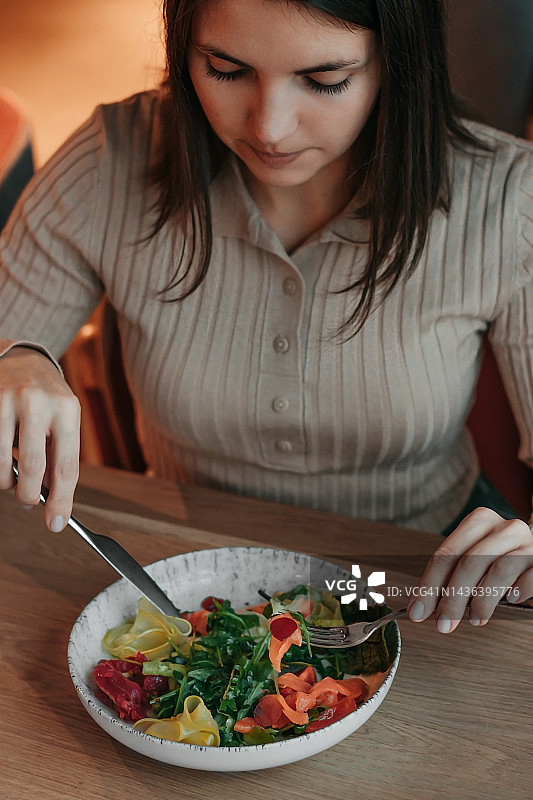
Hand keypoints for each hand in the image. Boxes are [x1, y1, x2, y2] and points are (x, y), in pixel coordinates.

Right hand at [0, 347, 79, 531]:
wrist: (20, 358)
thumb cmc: (46, 398)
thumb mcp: (63, 420)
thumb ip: (59, 456)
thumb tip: (52, 497)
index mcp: (67, 410)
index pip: (67, 466)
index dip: (61, 500)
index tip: (56, 524)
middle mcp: (38, 403)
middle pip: (32, 468)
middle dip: (27, 495)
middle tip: (26, 503)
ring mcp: (7, 401)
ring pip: (1, 463)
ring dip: (6, 479)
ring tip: (11, 474)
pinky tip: (3, 453)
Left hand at [406, 507, 532, 631]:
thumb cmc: (500, 557)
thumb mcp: (474, 558)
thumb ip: (451, 576)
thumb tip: (423, 606)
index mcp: (478, 522)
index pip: (446, 554)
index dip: (429, 585)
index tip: (417, 611)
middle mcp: (503, 528)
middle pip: (469, 562)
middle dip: (452, 598)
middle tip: (443, 623)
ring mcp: (526, 543)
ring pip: (498, 571)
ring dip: (482, 601)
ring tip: (475, 620)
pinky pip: (529, 578)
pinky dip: (518, 591)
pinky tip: (510, 601)